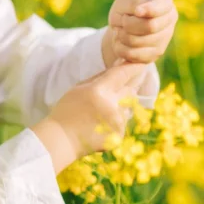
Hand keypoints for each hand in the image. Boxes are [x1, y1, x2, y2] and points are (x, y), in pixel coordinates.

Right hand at [32, 61, 151, 172]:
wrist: (61, 140)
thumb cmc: (67, 111)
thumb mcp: (79, 88)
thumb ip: (101, 76)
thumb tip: (120, 64)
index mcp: (99, 91)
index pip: (123, 74)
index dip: (134, 67)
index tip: (142, 62)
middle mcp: (111, 106)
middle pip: (131, 89)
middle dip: (128, 86)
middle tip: (118, 88)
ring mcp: (117, 122)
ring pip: (129, 106)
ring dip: (121, 105)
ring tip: (102, 111)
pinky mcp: (119, 135)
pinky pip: (125, 121)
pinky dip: (117, 120)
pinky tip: (101, 124)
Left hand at [104, 0, 177, 65]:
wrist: (122, 28)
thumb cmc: (125, 10)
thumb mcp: (124, 1)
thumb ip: (133, 2)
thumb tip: (140, 10)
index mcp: (165, 1)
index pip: (162, 6)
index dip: (150, 9)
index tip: (137, 11)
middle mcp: (170, 19)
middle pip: (150, 26)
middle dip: (129, 24)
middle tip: (123, 19)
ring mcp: (165, 38)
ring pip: (139, 42)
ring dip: (122, 35)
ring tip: (120, 30)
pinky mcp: (155, 54)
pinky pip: (133, 54)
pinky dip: (120, 48)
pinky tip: (120, 41)